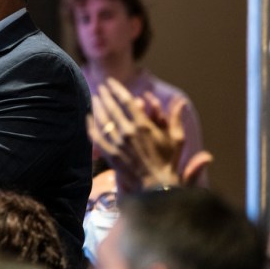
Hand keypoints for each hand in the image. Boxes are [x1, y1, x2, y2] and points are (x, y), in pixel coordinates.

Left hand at [87, 79, 212, 194]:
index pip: (126, 101)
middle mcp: (128, 132)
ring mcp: (117, 144)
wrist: (157, 186)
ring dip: (97, 107)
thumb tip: (181, 101)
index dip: (117, 89)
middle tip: (101, 87)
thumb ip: (175, 118)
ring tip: (95, 98)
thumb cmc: (169, 162)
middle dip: (105, 95)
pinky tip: (88, 118)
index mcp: (143, 126)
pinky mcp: (110, 155)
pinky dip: (91, 126)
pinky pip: (96, 137)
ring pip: (103, 120)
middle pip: (112, 108)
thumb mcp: (177, 139)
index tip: (110, 82)